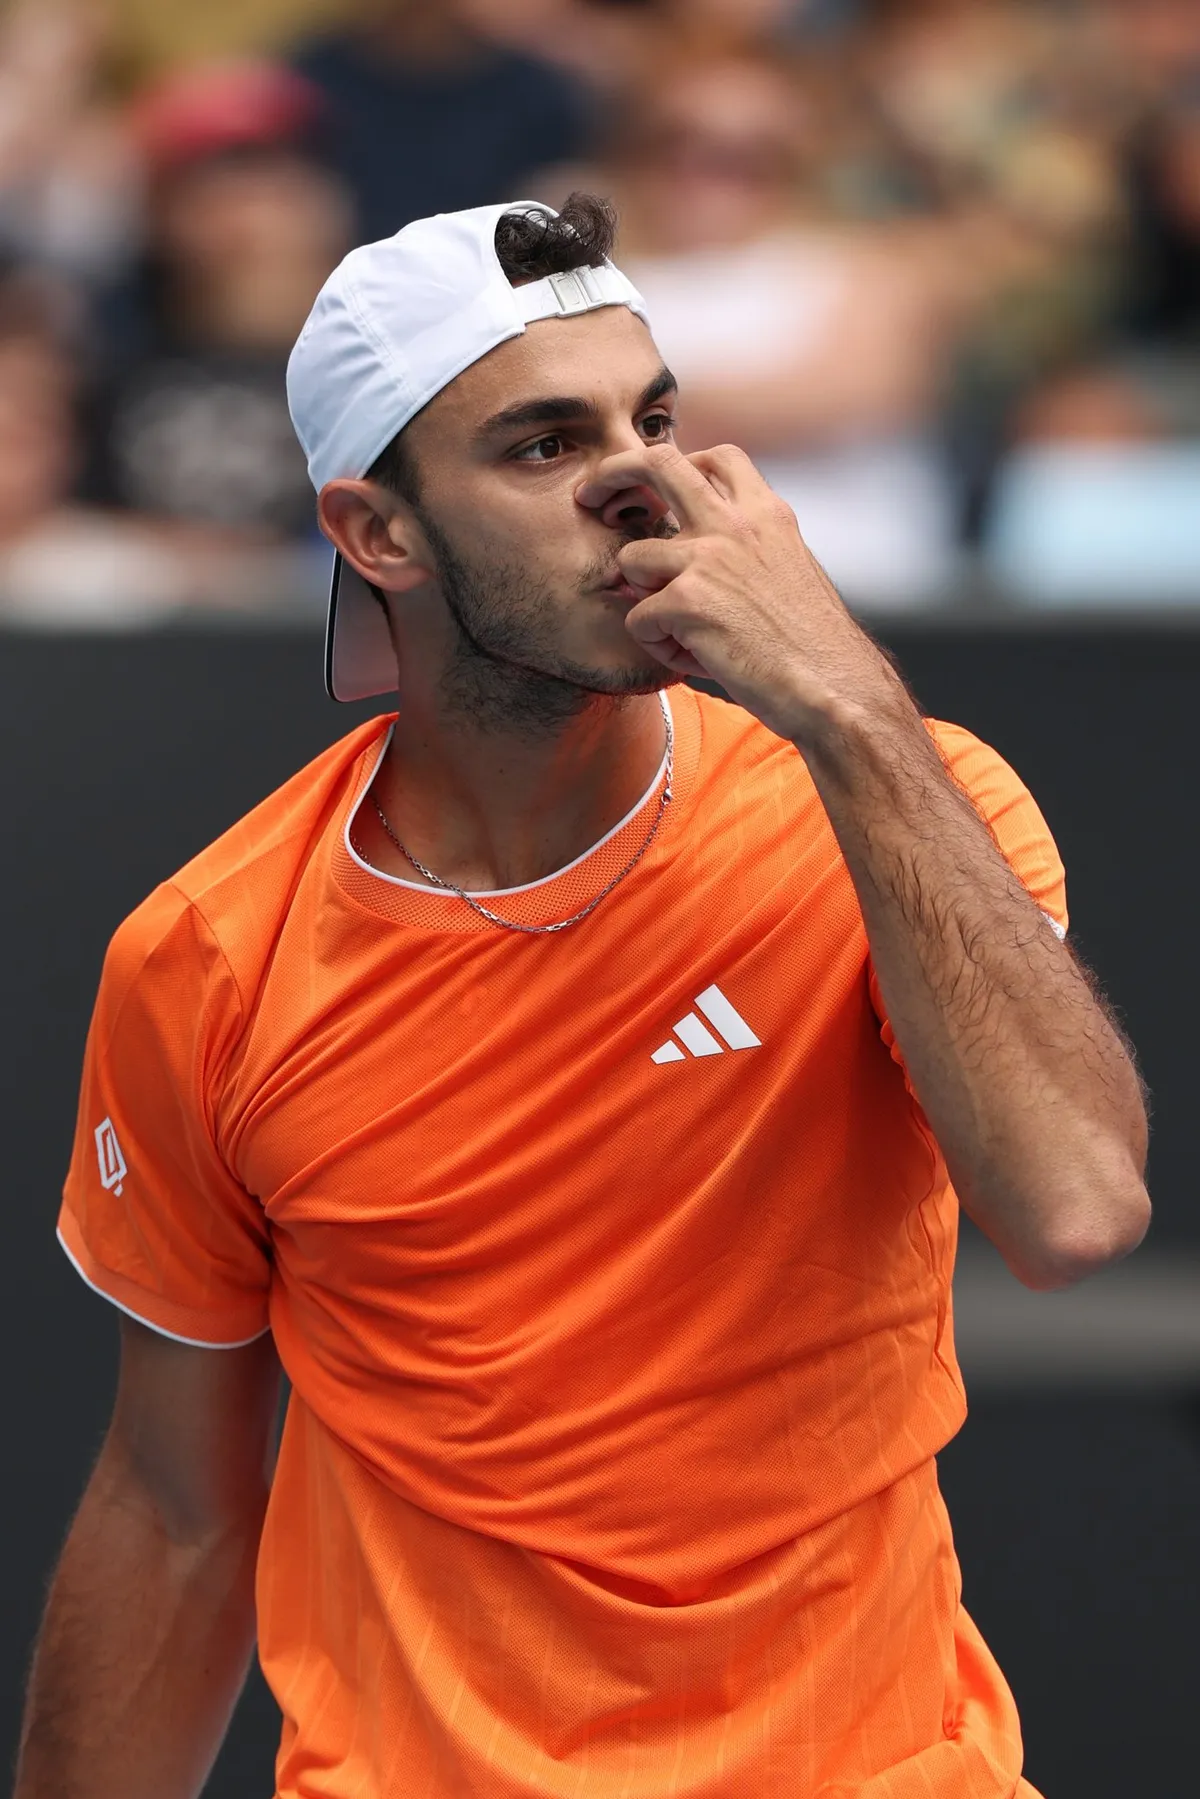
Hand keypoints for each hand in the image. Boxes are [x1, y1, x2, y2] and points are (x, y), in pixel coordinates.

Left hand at [574, 442, 914, 750]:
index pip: (715, 457)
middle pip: (656, 462)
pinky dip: (658, 645)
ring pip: (631, 559)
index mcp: (767, 514)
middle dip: (611, 473)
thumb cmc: (813, 646)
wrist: (834, 686)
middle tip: (588, 496)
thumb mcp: (789, 573)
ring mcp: (708, 557)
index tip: (655, 489)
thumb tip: (689, 550)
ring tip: (681, 634)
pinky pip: (638, 617)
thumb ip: (746, 551)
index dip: (676, 465)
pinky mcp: (688, 600)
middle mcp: (735, 524)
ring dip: (643, 598)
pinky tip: (693, 660)